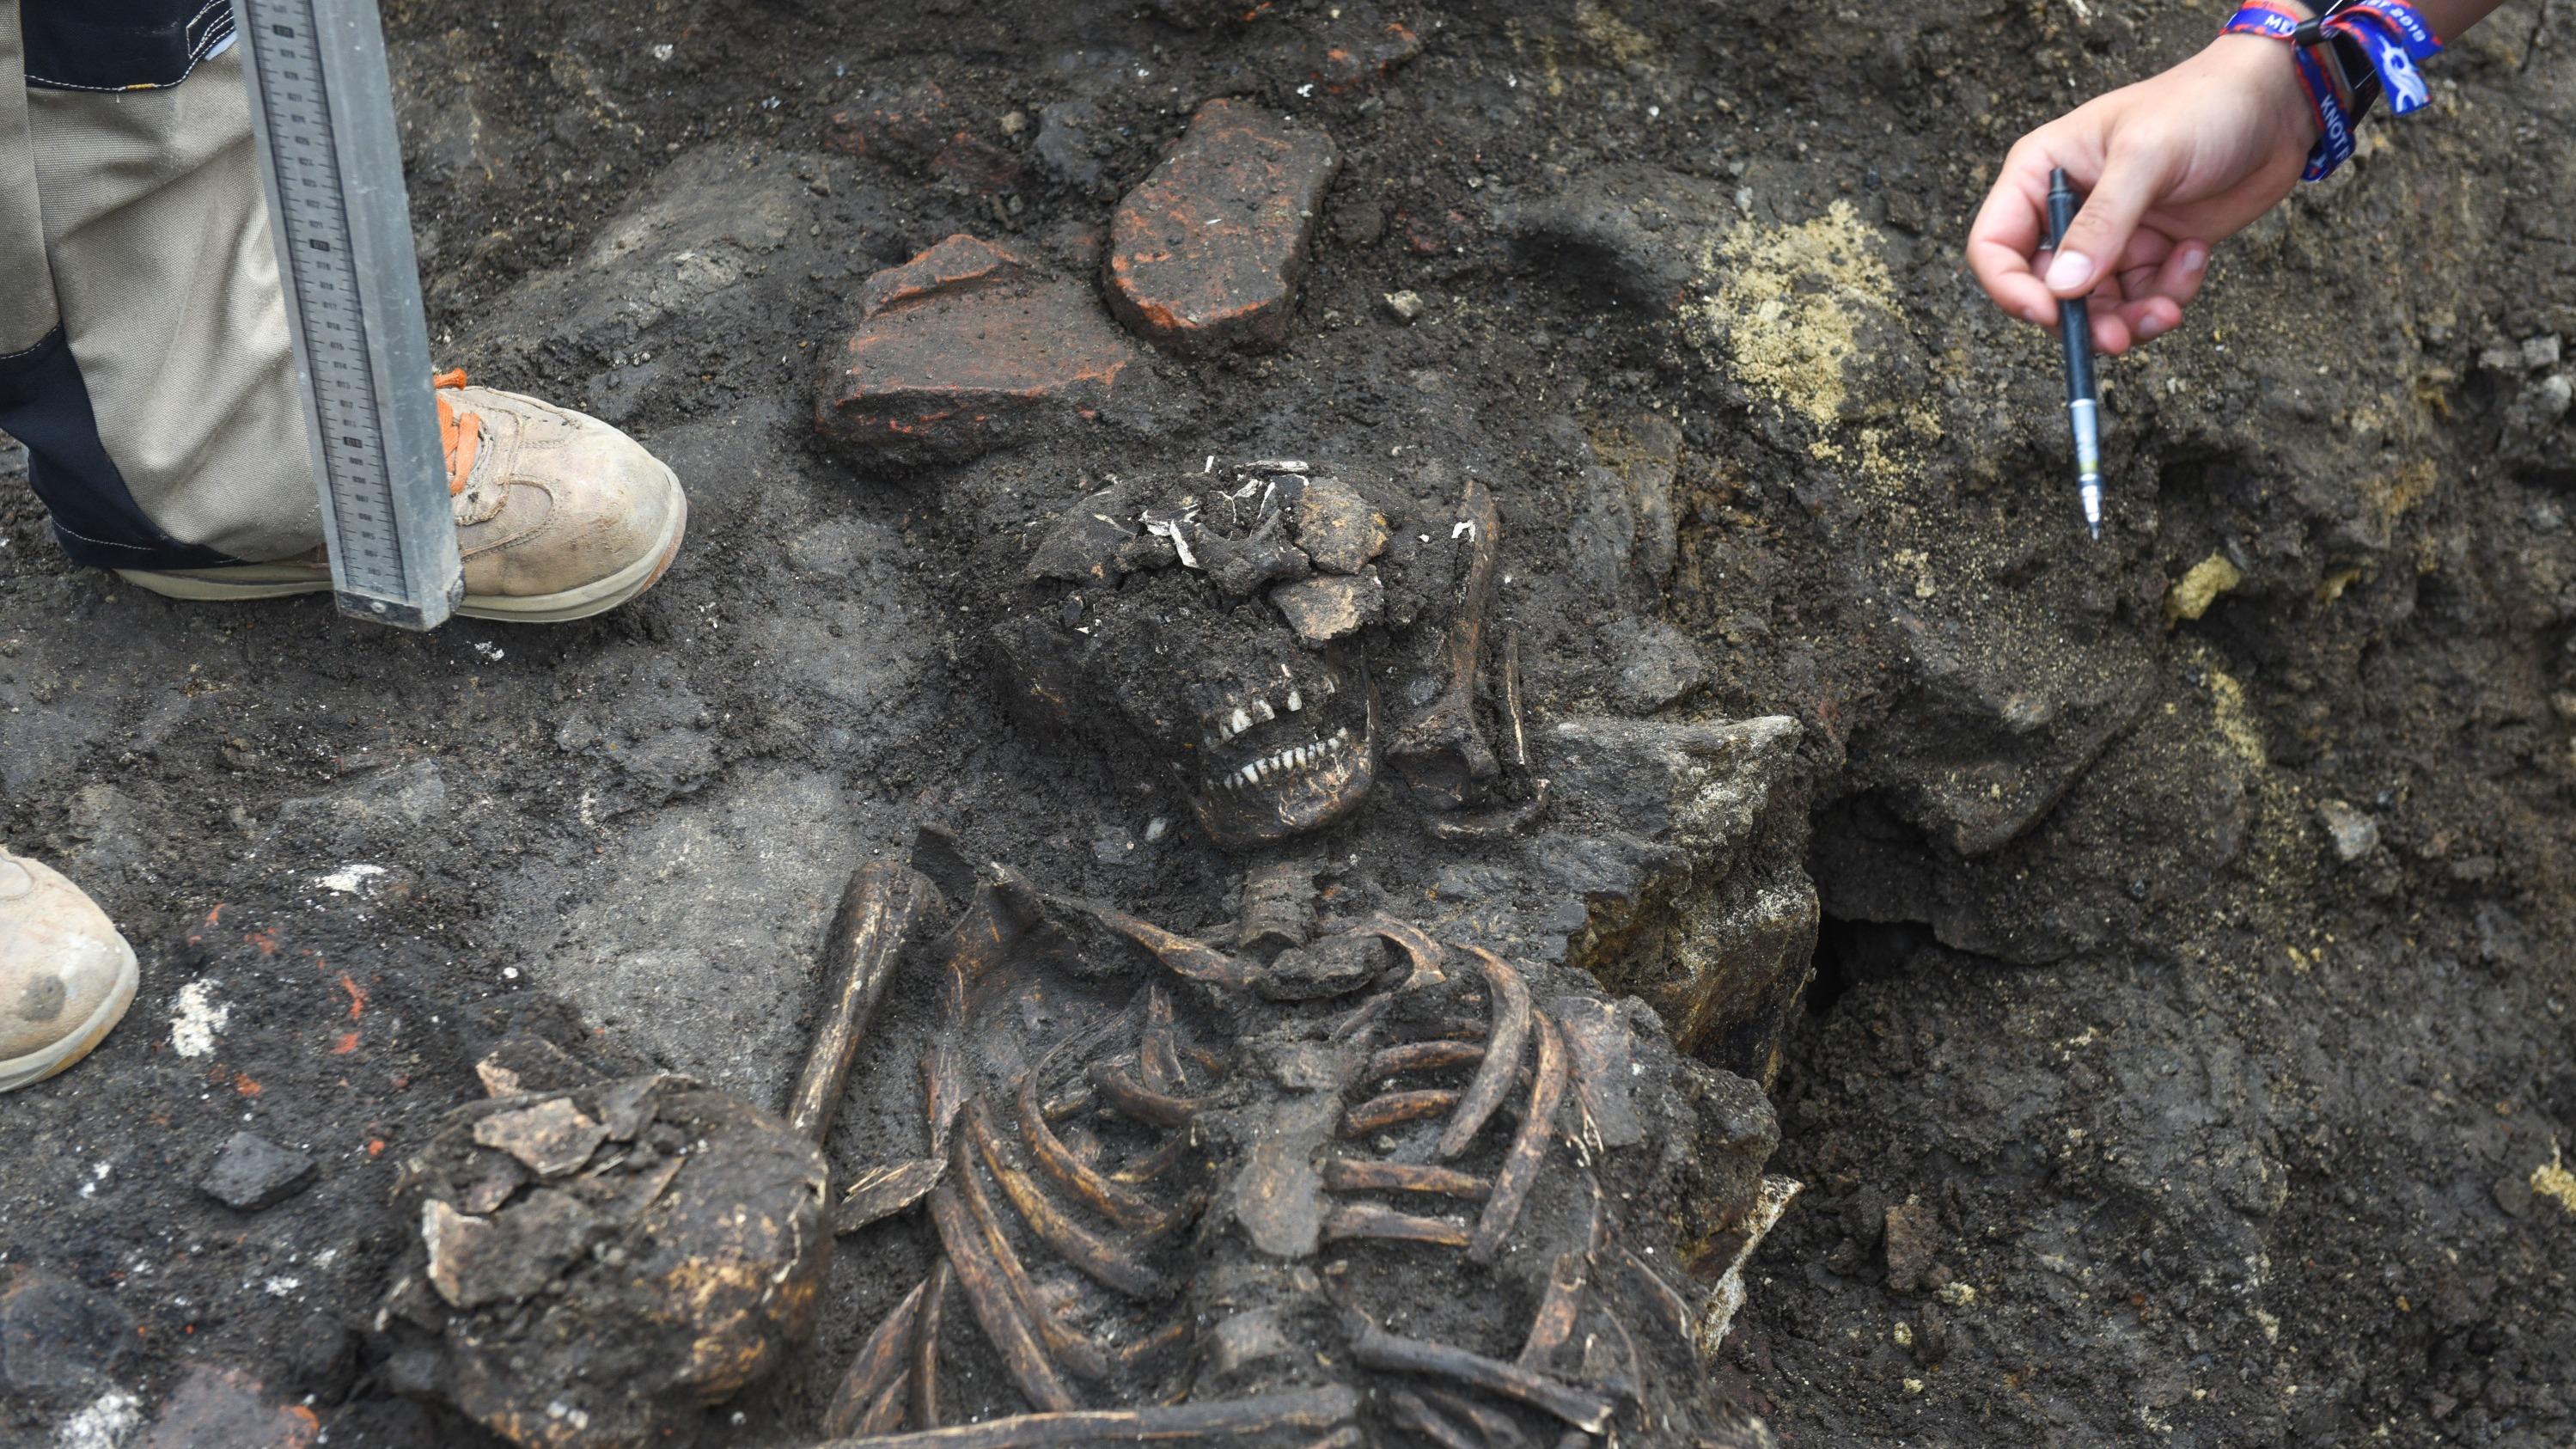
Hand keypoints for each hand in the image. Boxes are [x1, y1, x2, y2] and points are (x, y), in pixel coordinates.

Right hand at [1967, 34, 2323, 353]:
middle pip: (2046, 290)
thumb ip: (2103, 224)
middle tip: (2119, 336)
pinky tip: (2195, 256)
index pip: (1994, 245)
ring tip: (2169, 308)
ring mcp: (2109, 235)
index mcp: (2041, 173)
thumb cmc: (2203, 105)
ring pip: (2096, 307)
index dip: (2011, 288)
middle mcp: (2066, 210)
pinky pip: (2141, 299)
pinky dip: (2168, 293)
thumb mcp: (2147, 157)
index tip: (2051, 313)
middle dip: (2084, 319)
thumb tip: (2063, 289)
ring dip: (2131, 318)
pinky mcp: (2149, 253)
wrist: (2277, 105)